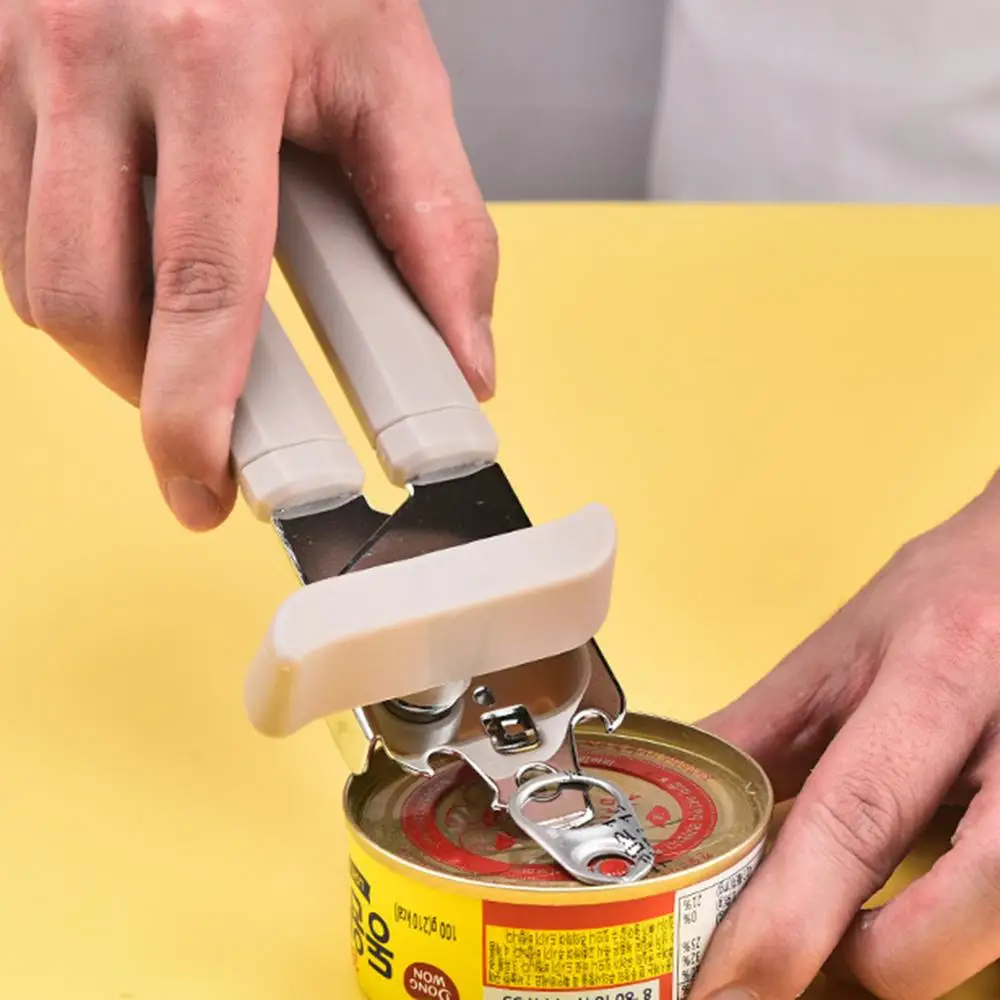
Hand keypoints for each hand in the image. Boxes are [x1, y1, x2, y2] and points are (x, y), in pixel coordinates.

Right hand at [0, 0, 496, 529]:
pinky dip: (76, 283)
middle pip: (85, 297)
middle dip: (144, 396)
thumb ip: (439, 225)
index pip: (197, 285)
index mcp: (209, 53)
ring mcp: (21, 53)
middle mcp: (91, 49)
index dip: (193, 413)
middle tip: (200, 441)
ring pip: (33, 275)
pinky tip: (137, 277)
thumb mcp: (396, 78)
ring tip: (184, 348)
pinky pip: (8, 224)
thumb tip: (464, 361)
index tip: (205, 486)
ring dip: (113, 344)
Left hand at [691, 471, 999, 999]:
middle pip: (958, 913)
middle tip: (797, 942)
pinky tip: (913, 894)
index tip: (725, 983)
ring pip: (997, 927)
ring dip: (914, 950)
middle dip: (867, 961)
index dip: (785, 920)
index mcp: (935, 678)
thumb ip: (762, 728)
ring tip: (858, 919)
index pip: (854, 817)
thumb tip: (673, 794)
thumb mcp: (842, 650)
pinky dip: (950, 923)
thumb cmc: (944, 598)